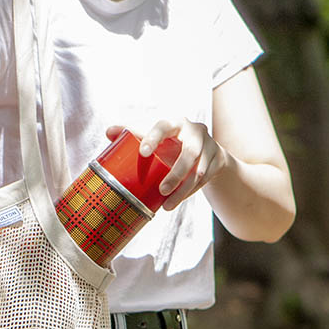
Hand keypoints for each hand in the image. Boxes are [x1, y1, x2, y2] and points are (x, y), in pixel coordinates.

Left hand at [106, 119, 229, 210]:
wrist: (205, 151)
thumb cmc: (171, 144)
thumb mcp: (155, 138)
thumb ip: (133, 134)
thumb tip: (109, 132)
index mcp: (175, 123)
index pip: (164, 126)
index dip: (153, 137)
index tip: (143, 153)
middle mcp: (195, 131)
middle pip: (189, 152)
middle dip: (176, 174)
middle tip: (161, 191)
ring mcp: (209, 145)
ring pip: (199, 171)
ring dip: (183, 190)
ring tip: (167, 206)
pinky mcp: (218, 160)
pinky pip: (205, 180)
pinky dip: (190, 192)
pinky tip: (177, 200)